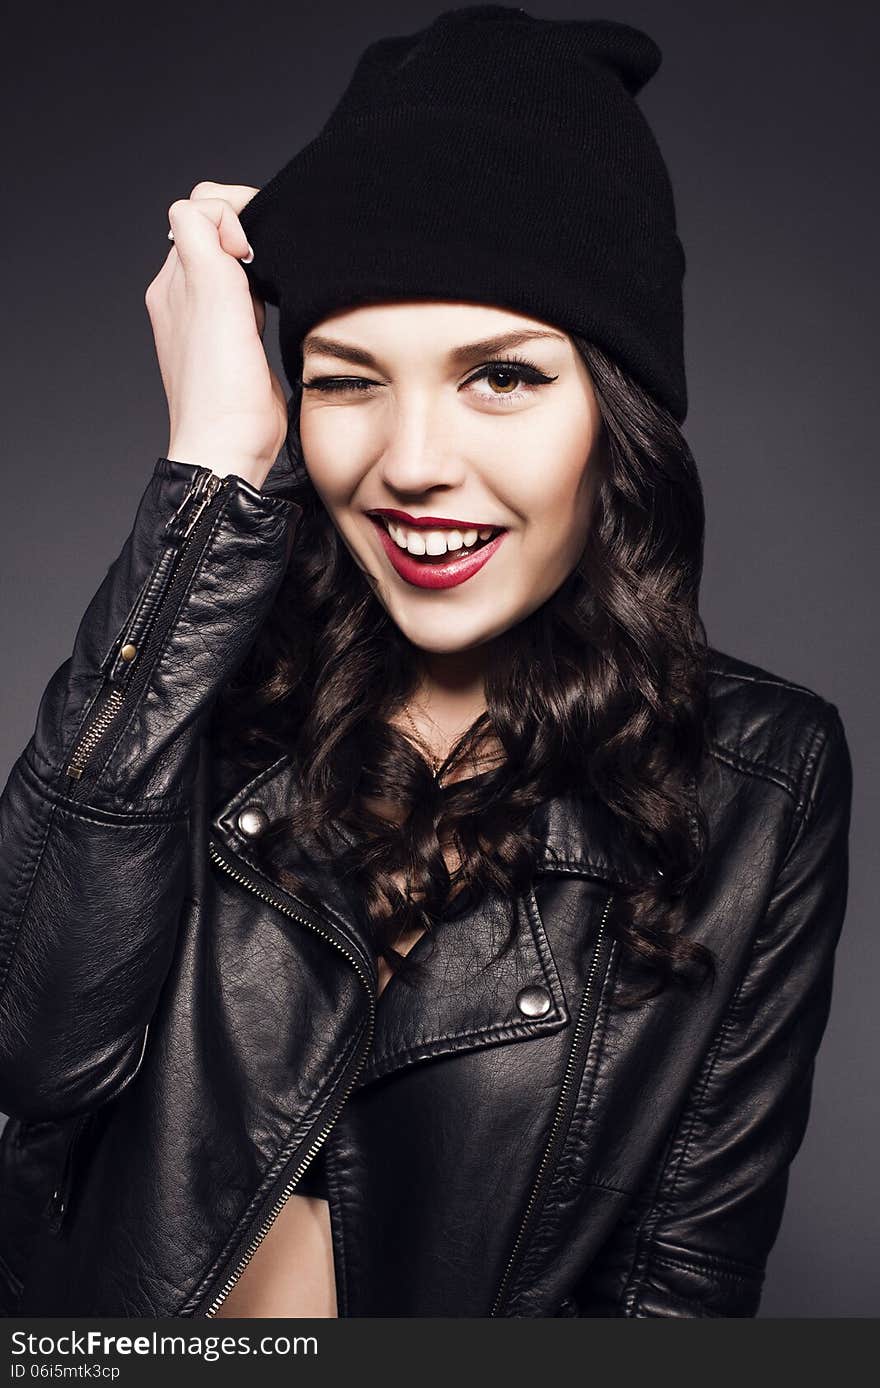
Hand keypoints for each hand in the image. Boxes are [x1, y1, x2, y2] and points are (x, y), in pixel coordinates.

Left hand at [145, 181, 287, 488]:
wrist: (232, 448)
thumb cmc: (222, 388)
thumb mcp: (212, 294)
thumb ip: (204, 237)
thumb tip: (212, 210)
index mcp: (172, 282)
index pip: (194, 211)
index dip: (228, 214)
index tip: (248, 251)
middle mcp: (184, 298)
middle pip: (212, 234)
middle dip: (244, 236)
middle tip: (264, 268)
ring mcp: (207, 324)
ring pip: (230, 267)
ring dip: (255, 269)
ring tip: (268, 296)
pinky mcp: (233, 347)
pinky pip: (245, 301)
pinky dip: (262, 297)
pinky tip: (271, 321)